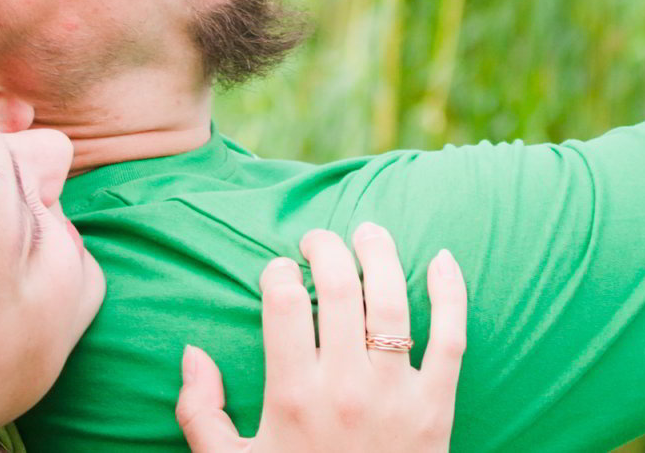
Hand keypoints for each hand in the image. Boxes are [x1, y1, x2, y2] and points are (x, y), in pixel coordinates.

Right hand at [176, 224, 466, 452]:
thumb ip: (201, 412)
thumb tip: (193, 352)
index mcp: (293, 397)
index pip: (283, 303)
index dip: (277, 272)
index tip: (278, 272)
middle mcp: (345, 389)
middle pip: (337, 288)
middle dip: (325, 249)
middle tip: (318, 241)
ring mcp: (396, 396)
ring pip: (392, 302)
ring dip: (380, 254)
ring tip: (368, 232)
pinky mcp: (436, 408)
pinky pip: (452, 338)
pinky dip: (451, 294)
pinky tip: (442, 260)